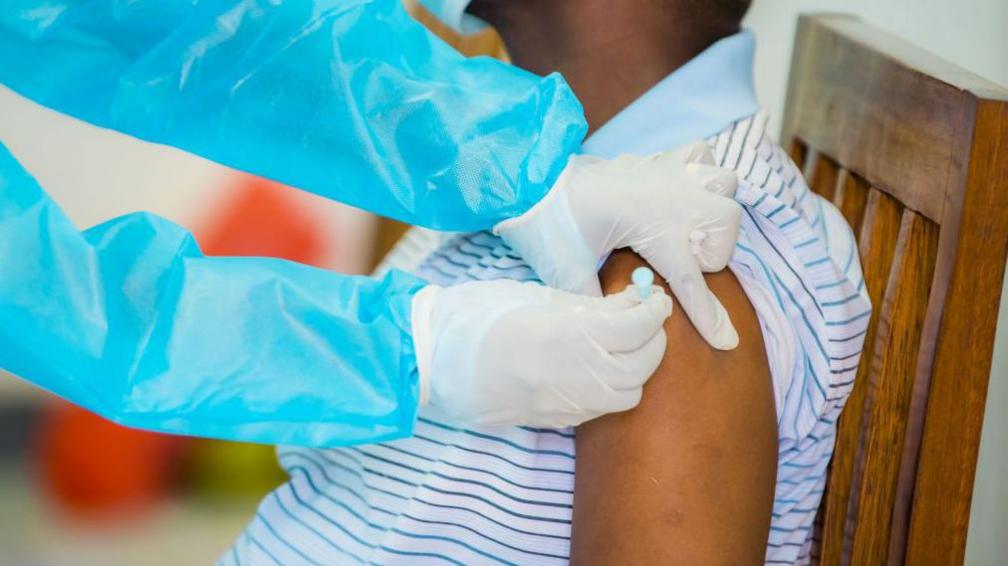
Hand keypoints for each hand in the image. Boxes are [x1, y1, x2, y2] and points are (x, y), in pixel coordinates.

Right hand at [411, 279, 672, 426]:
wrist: (437, 360)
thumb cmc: (481, 315)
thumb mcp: (540, 297)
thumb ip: (591, 304)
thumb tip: (633, 300)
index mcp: (571, 336)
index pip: (638, 326)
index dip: (654, 309)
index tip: (654, 296)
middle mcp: (577, 375)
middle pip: (644, 363)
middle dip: (653, 337)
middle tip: (645, 315)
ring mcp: (568, 403)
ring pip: (631, 392)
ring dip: (639, 366)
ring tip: (626, 341)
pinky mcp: (558, 420)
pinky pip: (606, 407)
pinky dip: (617, 385)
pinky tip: (602, 363)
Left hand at [494, 141, 741, 349]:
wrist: (532, 180)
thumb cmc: (550, 224)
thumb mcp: (570, 274)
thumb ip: (599, 305)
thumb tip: (618, 329)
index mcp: (654, 226)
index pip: (691, 280)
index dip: (709, 317)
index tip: (725, 340)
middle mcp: (671, 195)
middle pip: (726, 223)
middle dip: (713, 249)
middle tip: (679, 259)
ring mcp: (668, 171)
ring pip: (723, 183)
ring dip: (712, 208)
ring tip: (683, 228)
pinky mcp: (657, 158)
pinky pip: (701, 155)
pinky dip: (700, 173)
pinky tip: (677, 195)